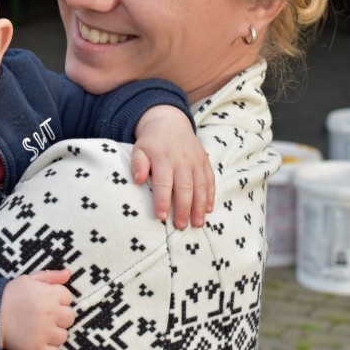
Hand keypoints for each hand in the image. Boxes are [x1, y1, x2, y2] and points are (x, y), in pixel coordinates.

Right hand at [0, 269, 74, 349]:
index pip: (68, 297)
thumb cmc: (10, 295)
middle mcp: (50, 314)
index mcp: (49, 295)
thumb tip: (68, 273)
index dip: (57, 299)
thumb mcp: (29, 280)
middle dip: (58, 316)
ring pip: (62, 336)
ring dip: (53, 334)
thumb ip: (50, 276)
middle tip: (42, 316)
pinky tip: (36, 341)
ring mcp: (44, 333)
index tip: (44, 301)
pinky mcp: (36, 349)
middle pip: (69, 318)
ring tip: (37, 328)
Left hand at [132, 106, 214, 229]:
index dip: (163, 200)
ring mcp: (196, 161)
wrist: (169, 122)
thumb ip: (138, 164)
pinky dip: (211, 195)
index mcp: (163, 159)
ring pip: (200, 186)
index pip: (163, 183)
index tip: (162, 217)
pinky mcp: (204, 162)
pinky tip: (208, 209)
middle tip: (182, 226)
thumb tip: (138, 180)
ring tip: (198, 223)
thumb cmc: (151, 142)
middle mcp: (182, 161)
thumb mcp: (139, 149)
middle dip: (184, 208)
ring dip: (200, 206)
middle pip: (185, 187)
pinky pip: (210, 180)